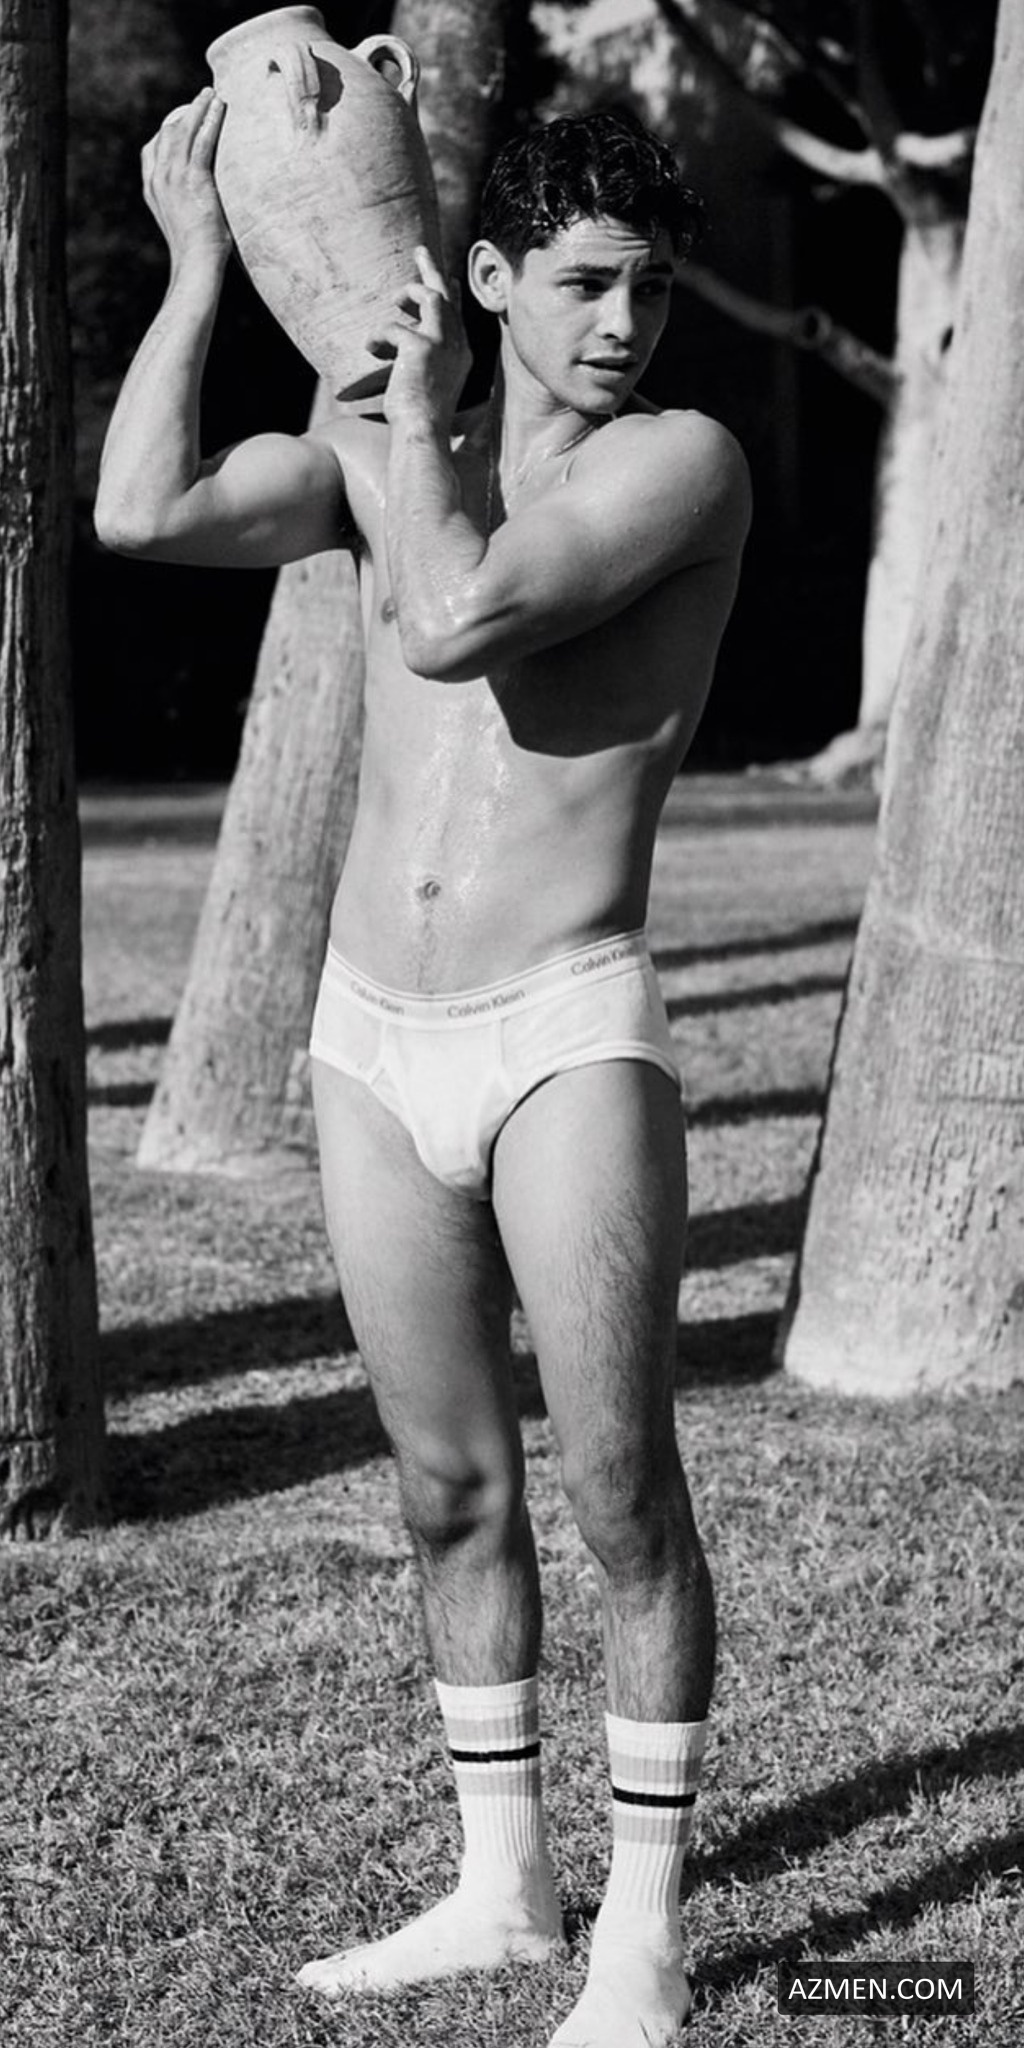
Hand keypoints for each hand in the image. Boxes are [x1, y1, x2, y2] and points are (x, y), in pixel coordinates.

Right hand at [141, 89, 230, 270]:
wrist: (196, 263)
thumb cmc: (196, 251)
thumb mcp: (182, 222)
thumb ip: (183, 203)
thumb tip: (201, 198)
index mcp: (152, 189)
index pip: (152, 150)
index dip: (167, 131)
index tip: (182, 120)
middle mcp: (158, 178)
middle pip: (166, 133)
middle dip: (184, 113)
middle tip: (201, 99)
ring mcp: (173, 177)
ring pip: (184, 130)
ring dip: (199, 108)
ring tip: (212, 95)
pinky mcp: (193, 178)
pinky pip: (202, 140)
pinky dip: (211, 120)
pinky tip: (220, 108)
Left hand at [375, 247, 471, 431]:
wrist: (422, 434)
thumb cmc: (420, 421)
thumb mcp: (428, 386)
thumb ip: (421, 364)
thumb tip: (398, 350)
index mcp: (462, 355)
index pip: (458, 314)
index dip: (450, 293)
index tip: (445, 275)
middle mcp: (458, 345)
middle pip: (447, 295)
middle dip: (432, 269)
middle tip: (420, 250)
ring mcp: (442, 343)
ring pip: (429, 296)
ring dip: (408, 293)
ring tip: (392, 303)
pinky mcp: (420, 347)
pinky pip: (393, 327)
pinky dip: (378, 336)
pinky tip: (370, 348)